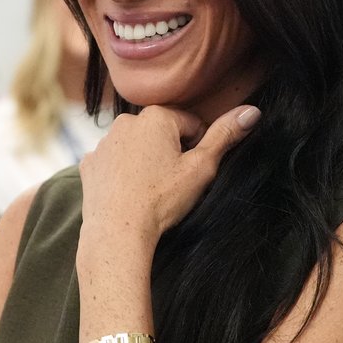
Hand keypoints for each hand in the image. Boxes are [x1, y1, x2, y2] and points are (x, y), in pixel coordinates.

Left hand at [79, 104, 260, 246]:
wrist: (118, 232)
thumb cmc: (162, 200)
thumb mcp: (202, 168)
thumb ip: (225, 136)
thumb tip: (252, 111)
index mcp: (156, 116)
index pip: (191, 125)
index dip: (197, 151)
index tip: (190, 174)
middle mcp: (126, 122)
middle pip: (162, 134)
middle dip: (170, 153)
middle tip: (172, 184)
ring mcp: (104, 143)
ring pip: (137, 148)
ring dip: (146, 162)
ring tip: (150, 191)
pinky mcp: (90, 164)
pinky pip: (114, 162)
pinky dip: (123, 174)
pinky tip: (129, 193)